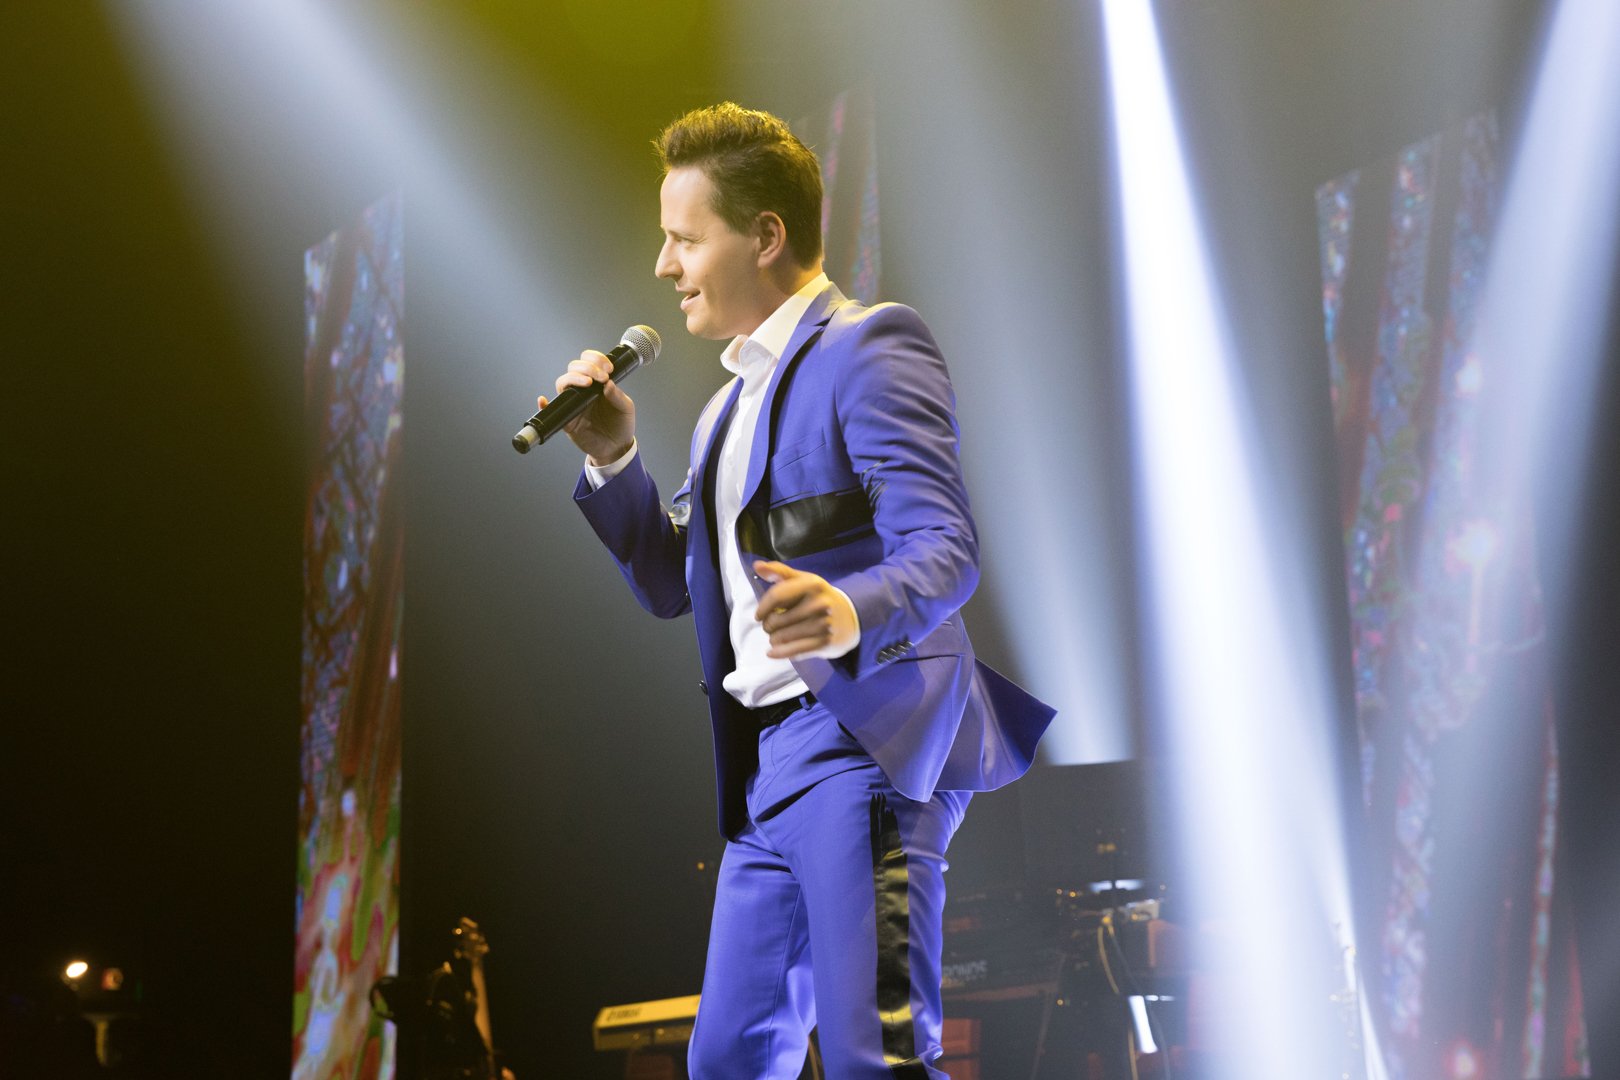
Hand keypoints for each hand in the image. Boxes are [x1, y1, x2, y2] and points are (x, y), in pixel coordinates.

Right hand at [537, 349, 635, 464]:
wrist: (617, 448)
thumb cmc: (621, 425)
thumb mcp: (625, 408)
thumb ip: (617, 396)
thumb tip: (607, 384)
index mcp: (597, 384)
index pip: (589, 362)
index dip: (595, 359)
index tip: (608, 368)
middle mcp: (583, 391)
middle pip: (573, 368)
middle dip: (587, 367)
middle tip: (602, 377)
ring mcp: (574, 404)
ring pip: (563, 383)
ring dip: (574, 378)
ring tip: (588, 383)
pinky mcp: (568, 420)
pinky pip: (553, 411)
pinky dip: (545, 405)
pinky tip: (544, 400)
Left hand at [753, 560, 858, 659]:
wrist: (849, 616)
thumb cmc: (818, 596)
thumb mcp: (803, 580)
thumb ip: (779, 572)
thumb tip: (757, 566)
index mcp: (812, 585)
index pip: (776, 596)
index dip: (762, 608)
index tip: (759, 615)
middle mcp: (819, 604)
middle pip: (775, 620)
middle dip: (768, 625)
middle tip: (773, 625)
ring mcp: (823, 625)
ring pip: (781, 638)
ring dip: (774, 639)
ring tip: (778, 635)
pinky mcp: (824, 643)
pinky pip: (793, 651)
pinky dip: (779, 653)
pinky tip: (771, 652)